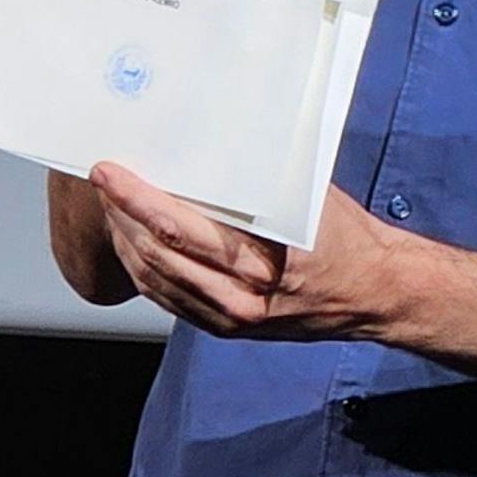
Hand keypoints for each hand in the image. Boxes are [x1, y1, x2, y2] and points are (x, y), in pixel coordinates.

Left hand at [89, 161, 420, 342]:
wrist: (374, 292)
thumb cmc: (345, 236)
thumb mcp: (304, 197)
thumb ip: (255, 182)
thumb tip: (203, 146)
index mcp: (262, 258)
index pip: (178, 228)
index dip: (135, 199)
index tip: (109, 173)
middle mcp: (242, 296)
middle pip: (157, 255)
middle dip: (121, 216)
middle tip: (102, 184)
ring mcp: (232, 318)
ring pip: (156, 281)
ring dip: (126, 243)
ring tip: (112, 210)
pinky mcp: (227, 329)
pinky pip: (170, 301)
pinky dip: (145, 272)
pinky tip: (135, 246)